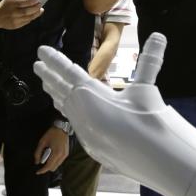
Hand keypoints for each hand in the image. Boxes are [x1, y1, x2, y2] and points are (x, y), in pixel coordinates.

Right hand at [0, 0, 43, 31]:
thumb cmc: (3, 6)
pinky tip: (34, 15)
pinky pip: (26, 22)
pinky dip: (31, 18)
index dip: (33, 2)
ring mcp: (15, 20)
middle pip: (28, 11)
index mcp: (11, 4)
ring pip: (29, 18)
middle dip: (36, 8)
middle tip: (40, 5)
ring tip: (40, 10)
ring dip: (36, 14)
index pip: (24, 3)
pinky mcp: (16, 25)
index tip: (38, 0)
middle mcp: (13, 13)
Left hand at [34, 33, 171, 180]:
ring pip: (63, 105)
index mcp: (90, 93)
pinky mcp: (88, 143)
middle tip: (36, 64)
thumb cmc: (146, 120)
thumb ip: (149, 61)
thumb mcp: (146, 89)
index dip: (53, 59)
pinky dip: (65, 109)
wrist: (150, 159)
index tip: (40, 50)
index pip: (67, 71)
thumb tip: (159, 35)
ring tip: (46, 84)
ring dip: (54, 92)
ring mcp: (82, 128)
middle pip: (59, 87)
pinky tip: (65, 108)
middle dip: (48, 75)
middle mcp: (80, 109)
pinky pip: (72, 120)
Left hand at [34, 127, 69, 174]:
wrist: (61, 128)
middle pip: (53, 168)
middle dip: (46, 167)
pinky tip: (51, 155)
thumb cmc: (51, 134)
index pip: (49, 166)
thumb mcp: (42, 142)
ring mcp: (65, 155)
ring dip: (51, 164)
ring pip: (57, 166)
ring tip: (47, 156)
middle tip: (42, 161)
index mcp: (56, 153)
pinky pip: (59, 162)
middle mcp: (62, 156)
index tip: (37, 172)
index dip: (42, 170)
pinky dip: (54, 161)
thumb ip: (38, 153)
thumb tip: (37, 162)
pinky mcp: (66, 154)